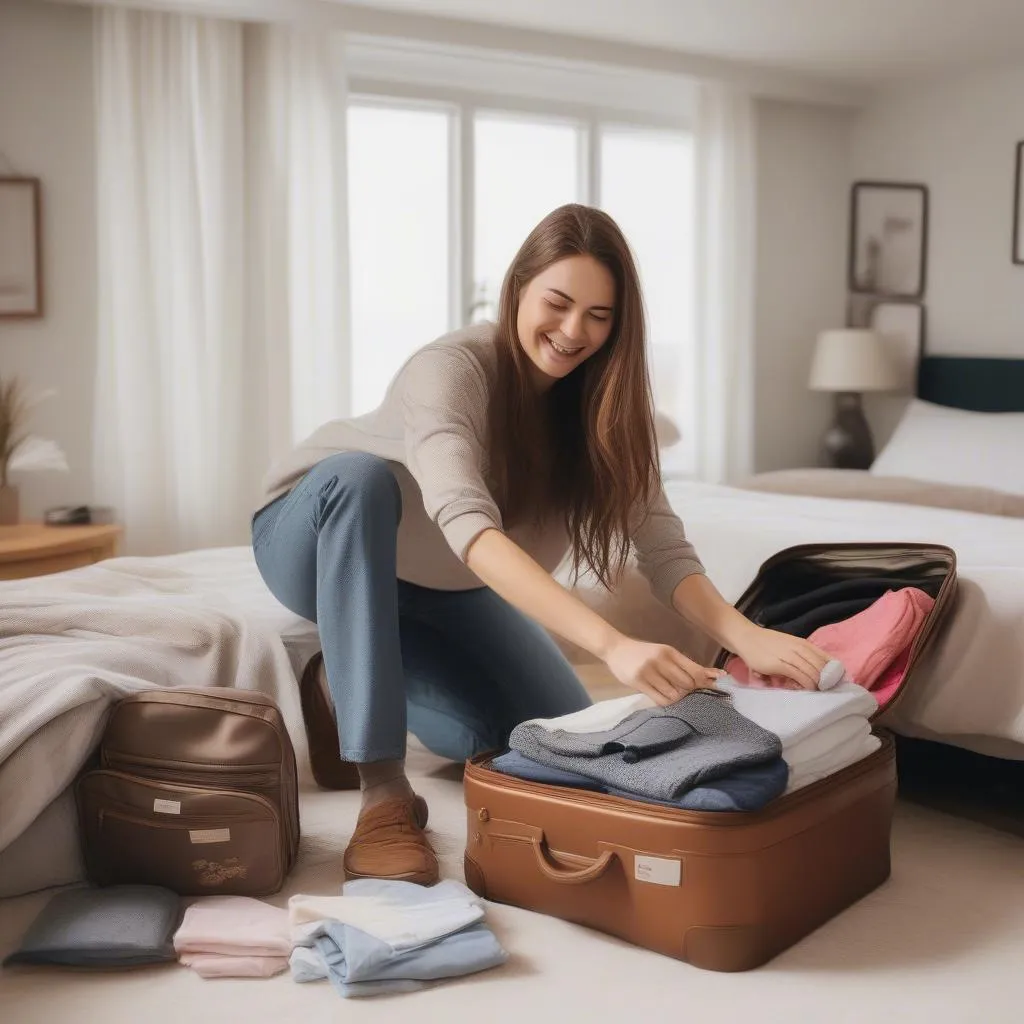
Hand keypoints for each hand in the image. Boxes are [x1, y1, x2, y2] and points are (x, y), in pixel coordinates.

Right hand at [604, 636, 723, 706]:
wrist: (616, 649)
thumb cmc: (644, 652)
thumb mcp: (664, 653)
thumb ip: (683, 665)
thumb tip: (711, 676)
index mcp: (670, 652)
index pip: (695, 670)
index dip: (706, 681)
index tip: (714, 686)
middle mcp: (661, 660)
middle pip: (687, 684)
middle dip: (690, 691)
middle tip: (687, 692)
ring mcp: (649, 671)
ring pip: (674, 694)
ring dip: (677, 698)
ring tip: (672, 694)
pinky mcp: (638, 681)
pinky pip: (660, 699)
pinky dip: (666, 701)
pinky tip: (663, 697)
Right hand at [734, 625, 830, 690]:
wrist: (746, 637)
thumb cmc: (767, 643)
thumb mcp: (788, 644)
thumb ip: (800, 654)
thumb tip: (815, 670)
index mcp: (803, 643)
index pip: (826, 657)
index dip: (834, 670)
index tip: (838, 681)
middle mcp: (799, 648)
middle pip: (821, 666)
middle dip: (828, 679)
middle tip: (829, 690)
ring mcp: (790, 656)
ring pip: (812, 671)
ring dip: (818, 683)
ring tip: (819, 691)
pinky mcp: (779, 664)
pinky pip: (799, 675)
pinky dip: (807, 683)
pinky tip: (808, 688)